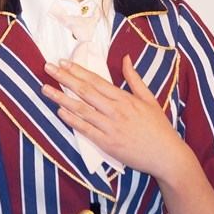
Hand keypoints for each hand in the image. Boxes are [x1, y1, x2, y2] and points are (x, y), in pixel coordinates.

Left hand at [41, 55, 193, 181]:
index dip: (78, 70)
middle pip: (85, 91)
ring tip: (46, 89)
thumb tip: (125, 58)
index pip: (96, 80)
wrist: (167, 155)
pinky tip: (60, 112)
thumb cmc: (159, 127)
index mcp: (125, 98)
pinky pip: (86, 130)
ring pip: (82, 109)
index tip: (63, 61)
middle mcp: (116, 110)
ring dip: (62, 98)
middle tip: (48, 68)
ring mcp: (111, 127)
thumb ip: (134, 79)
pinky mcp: (108, 144)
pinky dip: (72, 120)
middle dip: (64, 78)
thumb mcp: (149, 99)